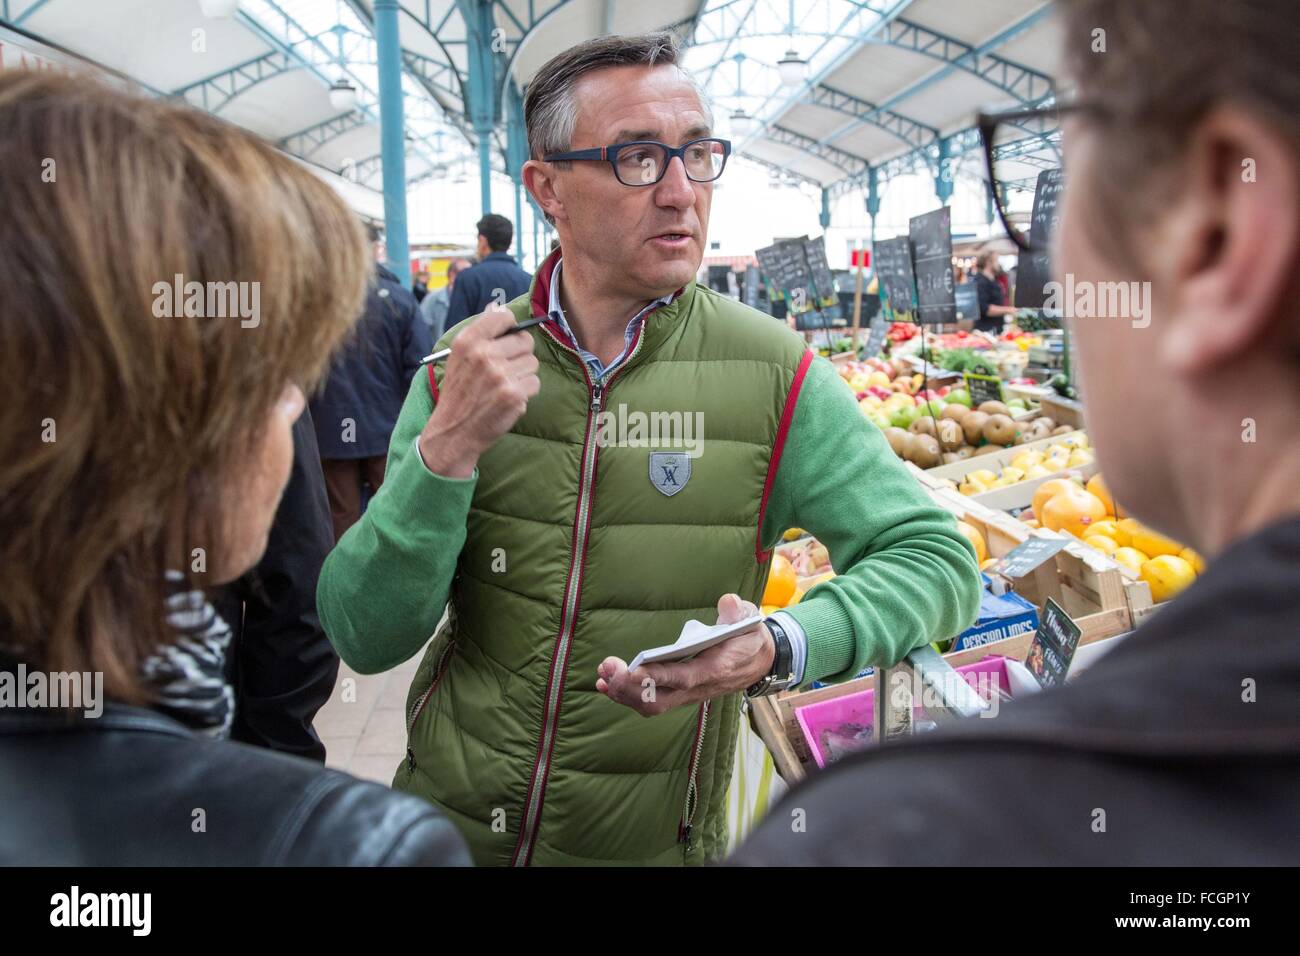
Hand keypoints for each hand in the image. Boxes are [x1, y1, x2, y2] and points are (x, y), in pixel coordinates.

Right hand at [418, 305, 539, 477]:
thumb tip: (497, 306)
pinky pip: (535, 383)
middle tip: (505, 370)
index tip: (507, 338)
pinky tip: (509, 398)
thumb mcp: (459, 357)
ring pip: (533, 363)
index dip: (511, 327)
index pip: (503, 316)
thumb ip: (480, 332)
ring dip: (524, 375)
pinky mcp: (513, 394)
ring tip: (504, 385)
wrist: (454, 431)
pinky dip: (526, 392)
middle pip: (525, 341)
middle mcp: (483, 354)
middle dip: (520, 355)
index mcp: (468, 341)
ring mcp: (499, 375)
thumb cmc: (459, 392)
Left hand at [596, 594, 774, 716]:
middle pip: (660, 699)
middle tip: (607, 668)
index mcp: (716, 668)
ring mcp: (688, 694)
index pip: (684, 677)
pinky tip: (608, 683)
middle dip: (629, 688)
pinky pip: (651, 702)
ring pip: (652, 705)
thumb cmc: (749, 636)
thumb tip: (726, 603)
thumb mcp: (750, 619)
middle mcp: (699, 687)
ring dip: (624, 693)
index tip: (633, 670)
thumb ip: (738, 612)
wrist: (760, 661)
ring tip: (603, 674)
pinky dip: (627, 695)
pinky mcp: (680, 694)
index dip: (658, 677)